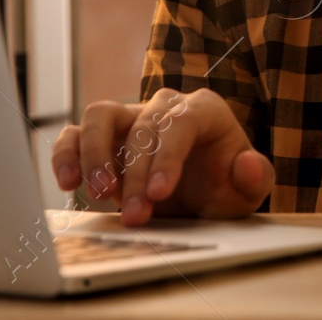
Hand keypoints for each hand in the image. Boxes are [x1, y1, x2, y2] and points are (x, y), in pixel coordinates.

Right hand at [50, 88, 273, 226]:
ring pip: (101, 115)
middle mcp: (165, 107)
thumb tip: (246, 165)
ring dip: (95, 154)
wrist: (199, 196)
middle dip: (136, 175)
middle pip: (142, 127)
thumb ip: (255, 178)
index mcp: (204, 110)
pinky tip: (67, 183)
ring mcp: (130, 117)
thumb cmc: (223, 187)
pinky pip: (75, 133)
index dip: (167, 156)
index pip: (181, 123)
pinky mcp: (103, 137)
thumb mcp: (246, 190)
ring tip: (98, 194)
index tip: (159, 193)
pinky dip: (66, 154)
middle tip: (136, 215)